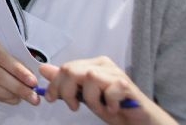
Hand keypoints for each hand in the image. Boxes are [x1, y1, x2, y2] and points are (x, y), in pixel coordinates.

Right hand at [0, 38, 39, 104]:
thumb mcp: (3, 52)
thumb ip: (16, 63)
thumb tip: (32, 79)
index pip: (2, 58)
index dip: (18, 71)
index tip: (33, 81)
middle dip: (18, 87)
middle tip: (34, 96)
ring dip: (12, 94)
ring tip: (27, 98)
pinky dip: (6, 98)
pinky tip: (15, 98)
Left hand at [39, 58, 164, 123]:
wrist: (141, 122)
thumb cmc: (114, 108)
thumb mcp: (85, 97)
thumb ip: (66, 83)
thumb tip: (44, 70)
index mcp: (92, 65)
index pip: (65, 68)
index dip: (55, 84)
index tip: (51, 99)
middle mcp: (103, 65)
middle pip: (72, 70)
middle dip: (66, 92)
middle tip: (74, 107)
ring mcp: (116, 73)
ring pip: (88, 78)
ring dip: (90, 100)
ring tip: (100, 109)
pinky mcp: (126, 85)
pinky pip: (108, 91)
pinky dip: (107, 104)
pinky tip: (113, 108)